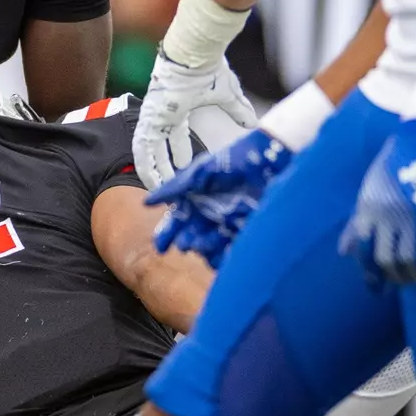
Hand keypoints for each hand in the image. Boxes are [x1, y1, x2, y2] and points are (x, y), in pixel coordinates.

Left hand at [134, 50, 257, 187]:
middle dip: (164, 166)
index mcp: (179, 107)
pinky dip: (145, 165)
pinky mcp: (149, 120)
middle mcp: (164, 114)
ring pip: (149, 151)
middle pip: (160, 146)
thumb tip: (255, 123)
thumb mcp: (228, 96)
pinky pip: (142, 149)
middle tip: (171, 183)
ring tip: (161, 189)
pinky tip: (150, 181)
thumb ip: (239, 110)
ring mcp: (154, 118)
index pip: (176, 134)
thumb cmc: (208, 71)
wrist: (194, 58)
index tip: (183, 165)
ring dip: (154, 170)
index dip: (179, 150)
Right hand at [146, 128, 292, 267]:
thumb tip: (147, 202)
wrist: (268, 159)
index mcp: (195, 199)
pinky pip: (233, 247)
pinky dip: (226, 254)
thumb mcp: (198, 173)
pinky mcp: (246, 229)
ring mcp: (228, 222)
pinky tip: (221, 256)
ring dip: (204, 249)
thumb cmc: (233, 160)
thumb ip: (174, 188)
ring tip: (201, 247)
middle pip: (192, 234)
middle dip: (186, 241)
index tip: (161, 247)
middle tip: (184, 245)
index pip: (177, 220)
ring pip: (211, 244)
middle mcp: (209, 213)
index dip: (167, 234)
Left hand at [339, 118, 415, 283]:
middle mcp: (387, 213)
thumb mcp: (367, 192)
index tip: (376, 288)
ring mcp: (411, 213)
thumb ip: (356, 224)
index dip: (369, 275)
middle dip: (392, 279)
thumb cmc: (391, 166)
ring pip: (409, 258)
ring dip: (412, 275)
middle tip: (400, 284)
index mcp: (367, 208)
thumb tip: (343, 253)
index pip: (364, 251)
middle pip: (385, 260)